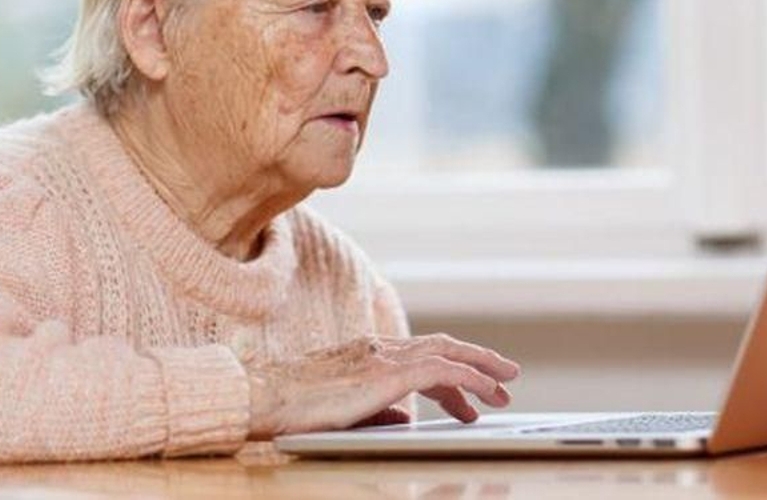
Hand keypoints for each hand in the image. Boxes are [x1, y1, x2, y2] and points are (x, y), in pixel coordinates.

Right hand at [245, 334, 520, 438]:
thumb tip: (408, 419)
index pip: (420, 356)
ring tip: (505, 385)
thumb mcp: (343, 411)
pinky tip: (484, 392)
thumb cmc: (290, 409)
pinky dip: (468, 378)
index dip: (452, 374)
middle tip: (505, 380)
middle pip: (442, 347)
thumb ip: (378, 411)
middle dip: (478, 362)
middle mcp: (379, 349)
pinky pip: (442, 370)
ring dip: (481, 367)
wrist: (261, 397)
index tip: (470, 396)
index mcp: (367, 355)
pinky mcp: (387, 373)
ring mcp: (383, 357)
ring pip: (448, 353)